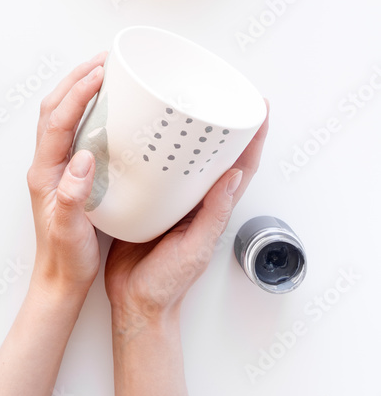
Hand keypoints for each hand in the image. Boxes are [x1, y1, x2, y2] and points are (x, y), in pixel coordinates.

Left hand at [27, 53, 106, 300]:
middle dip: (76, 79)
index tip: (101, 73)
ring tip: (104, 72)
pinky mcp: (68, 173)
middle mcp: (46, 164)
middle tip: (105, 59)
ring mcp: (55, 167)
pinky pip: (74, 130)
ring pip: (62, 115)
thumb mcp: (70, 231)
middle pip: (55, 108)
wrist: (59, 281)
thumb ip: (72, 196)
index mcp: (44, 173)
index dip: (78, 93)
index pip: (58, 121)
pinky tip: (107, 108)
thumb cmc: (65, 259)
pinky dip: (87, 109)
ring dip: (79, 89)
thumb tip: (83, 160)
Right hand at [105, 105, 269, 325]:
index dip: (255, 136)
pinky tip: (143, 133)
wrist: (135, 304)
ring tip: (183, 101)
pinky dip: (153, 149)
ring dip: (187, 131)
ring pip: (183, 157)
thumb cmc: (167, 284)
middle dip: (221, 122)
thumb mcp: (195, 249)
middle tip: (220, 91)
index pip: (241, 164)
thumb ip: (214, 215)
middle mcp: (195, 199)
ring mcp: (171, 200)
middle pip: (213, 153)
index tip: (260, 106)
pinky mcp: (146, 201)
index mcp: (213, 208)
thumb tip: (234, 176)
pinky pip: (153, 169)